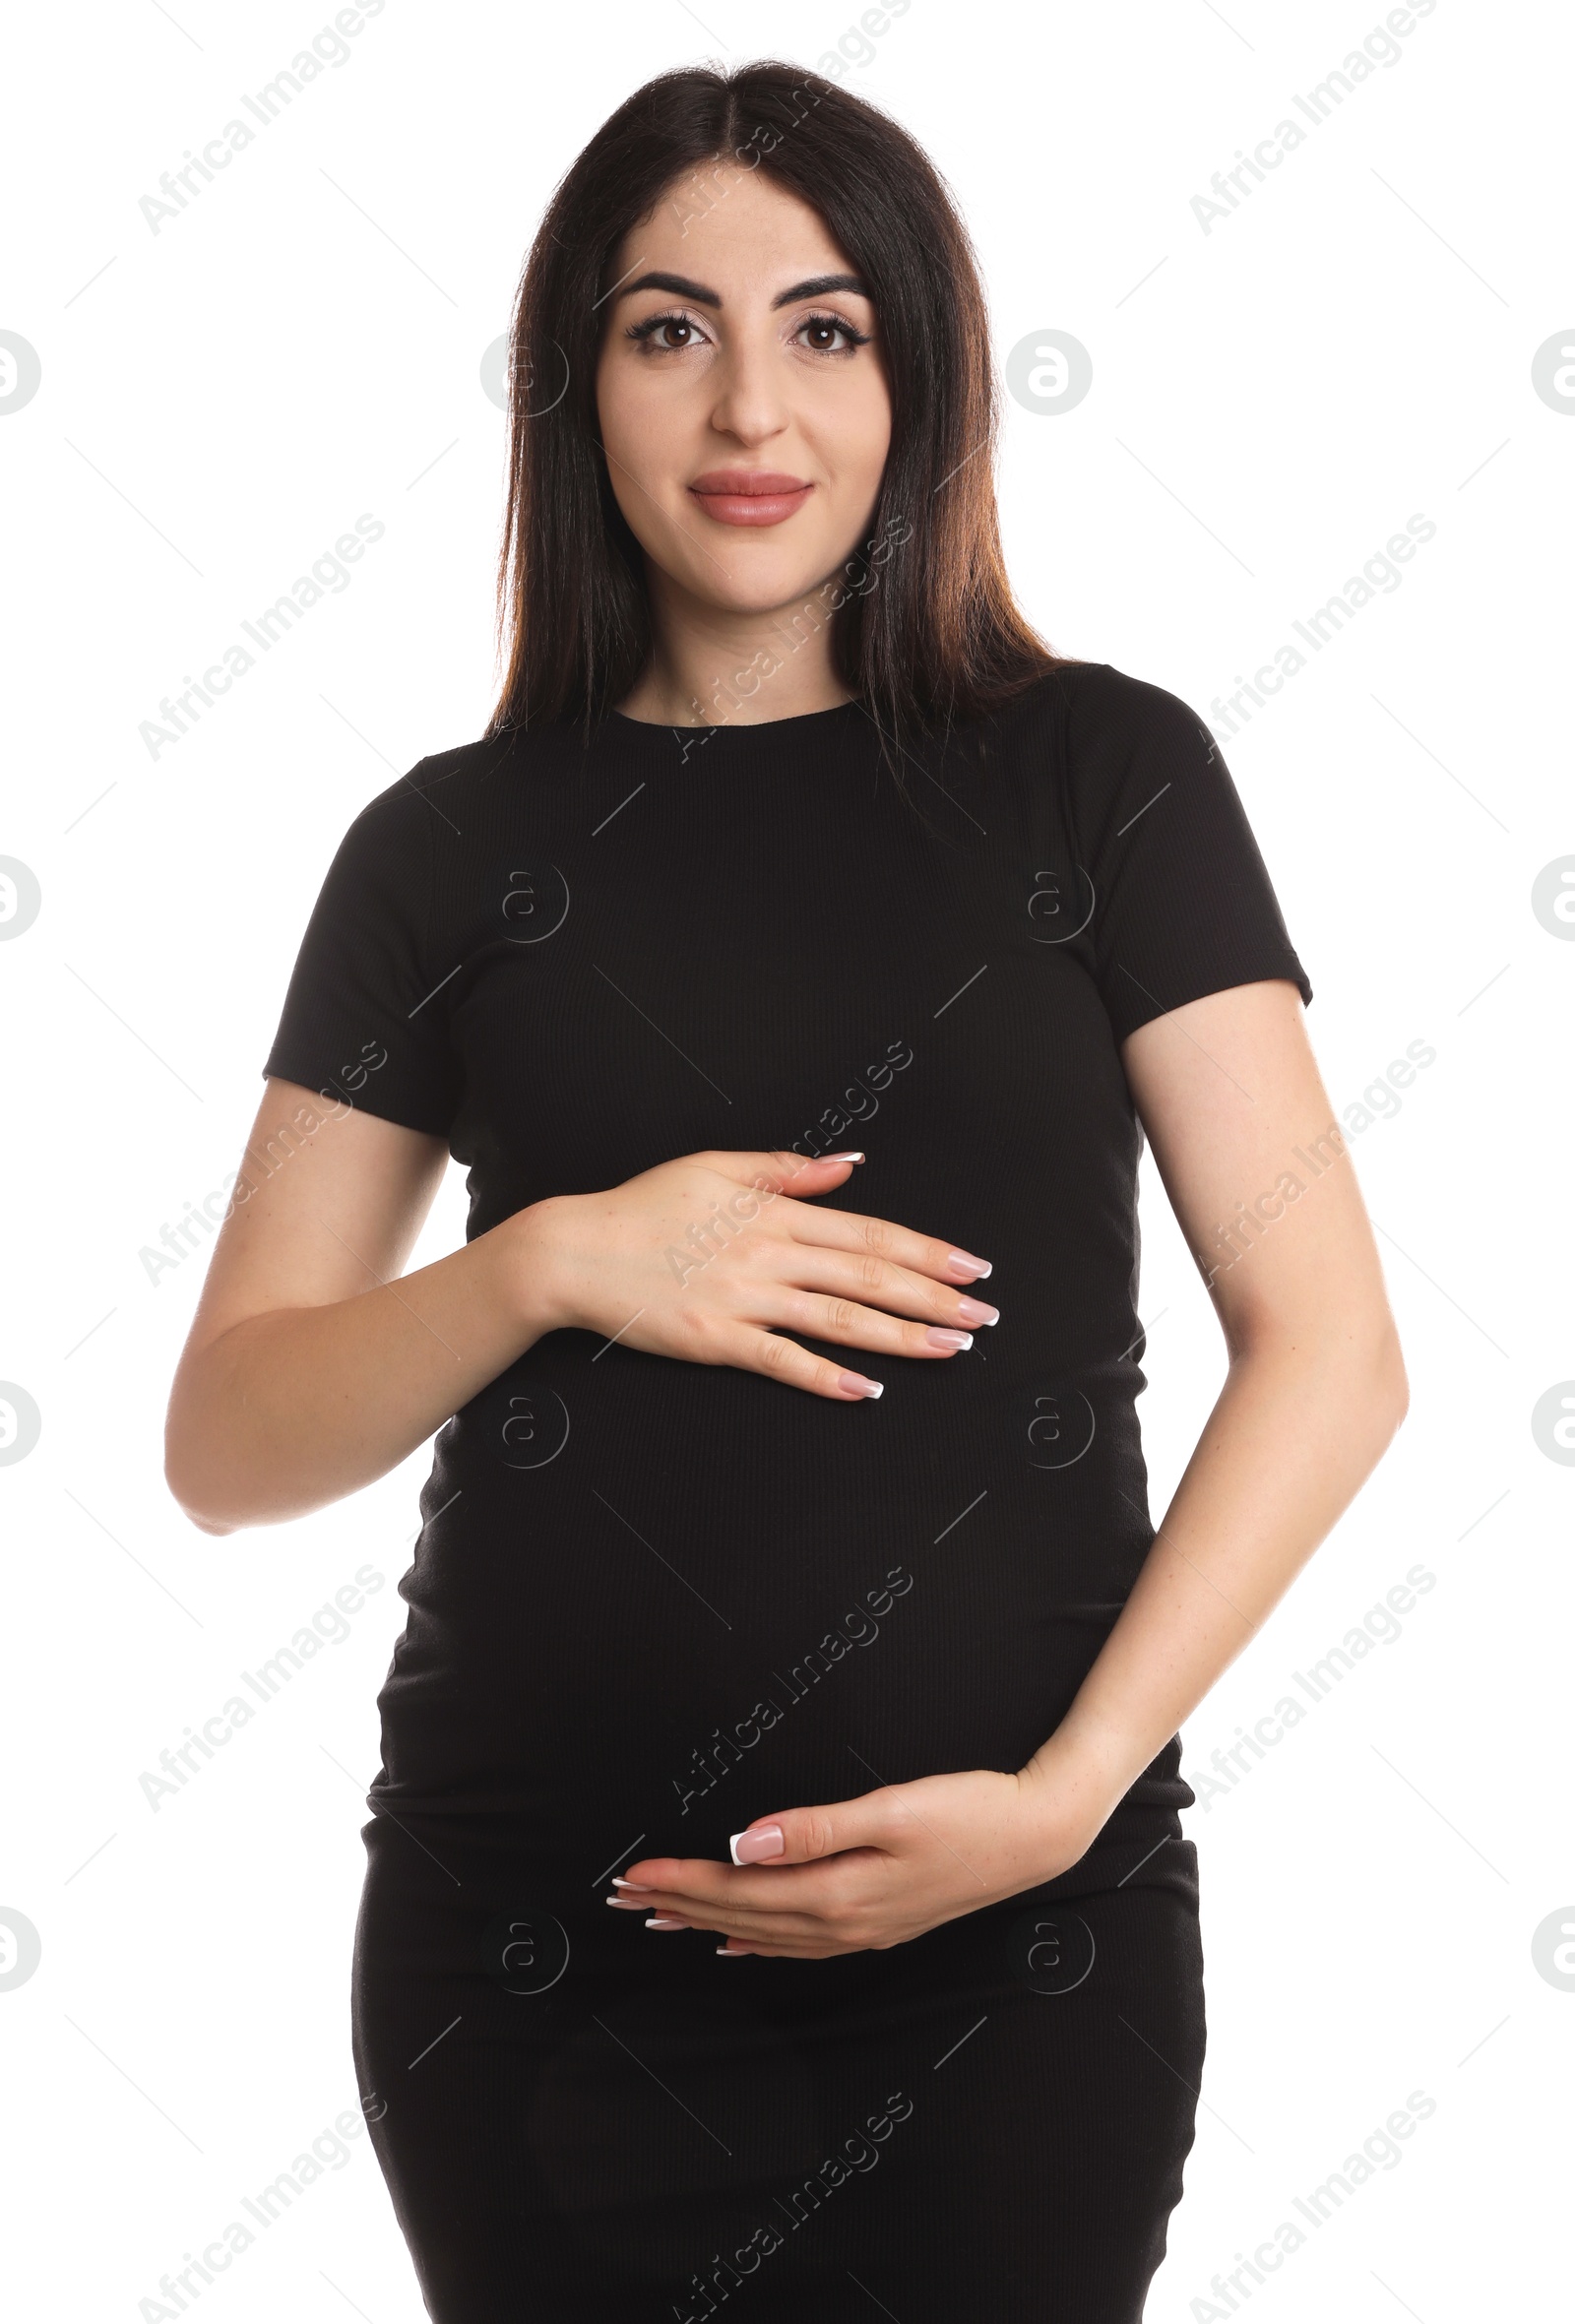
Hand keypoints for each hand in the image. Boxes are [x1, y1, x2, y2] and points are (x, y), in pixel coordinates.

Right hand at [522, 1148, 997, 1400]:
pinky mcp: (716, 1339)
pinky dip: (827, 1376)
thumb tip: (849, 1164)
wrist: (574, 1251)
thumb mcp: (714, 1167)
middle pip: (868, 1277)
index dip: (927, 1251)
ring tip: (951, 1349)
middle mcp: (769, 1254)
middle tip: (984, 1316)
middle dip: (934, 1297)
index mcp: (774, 1211)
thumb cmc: (641, 1207)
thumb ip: (786, 1168)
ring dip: (902, 1337)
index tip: (971, 1266)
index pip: (869, 1232)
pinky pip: (782, 1361)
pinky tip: (867, 1390)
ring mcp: (744, 1299)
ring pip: (839, 1319)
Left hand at [606, 1766, 1104, 1956]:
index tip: (631, 1873)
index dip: (681, 1881)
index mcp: (839, 1892)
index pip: (738, 1891)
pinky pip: (797, 1944)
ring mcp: (861, 1929)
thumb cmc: (969, 1811)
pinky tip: (735, 1940)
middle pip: (741, 1917)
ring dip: (707, 1923)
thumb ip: (814, 1829)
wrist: (1036, 1836)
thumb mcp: (891, 1810)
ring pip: (763, 1934)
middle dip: (678, 1904)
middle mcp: (843, 1922)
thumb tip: (744, 1845)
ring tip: (659, 1918)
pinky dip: (757, 1941)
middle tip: (620, 1897)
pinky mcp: (878, 1922)